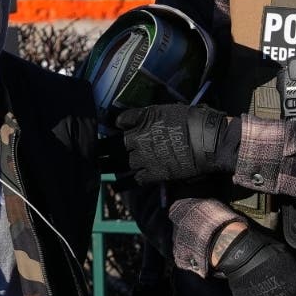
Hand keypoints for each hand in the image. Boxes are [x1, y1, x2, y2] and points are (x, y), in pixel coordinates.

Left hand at [97, 103, 238, 183]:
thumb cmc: (190, 120)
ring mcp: (145, 158)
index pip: (116, 121)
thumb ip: (142, 115)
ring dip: (105, 167)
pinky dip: (124, 183)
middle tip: (88, 153)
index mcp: (141, 121)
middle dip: (99, 149)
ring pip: (118, 164)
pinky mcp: (154, 174)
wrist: (206, 140)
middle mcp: (138, 140)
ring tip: (96, 169)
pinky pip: (134, 180)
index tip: (98, 127)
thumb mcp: (165, 109)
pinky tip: (116, 186)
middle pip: (111, 145)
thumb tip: (124, 119)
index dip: (106, 125)